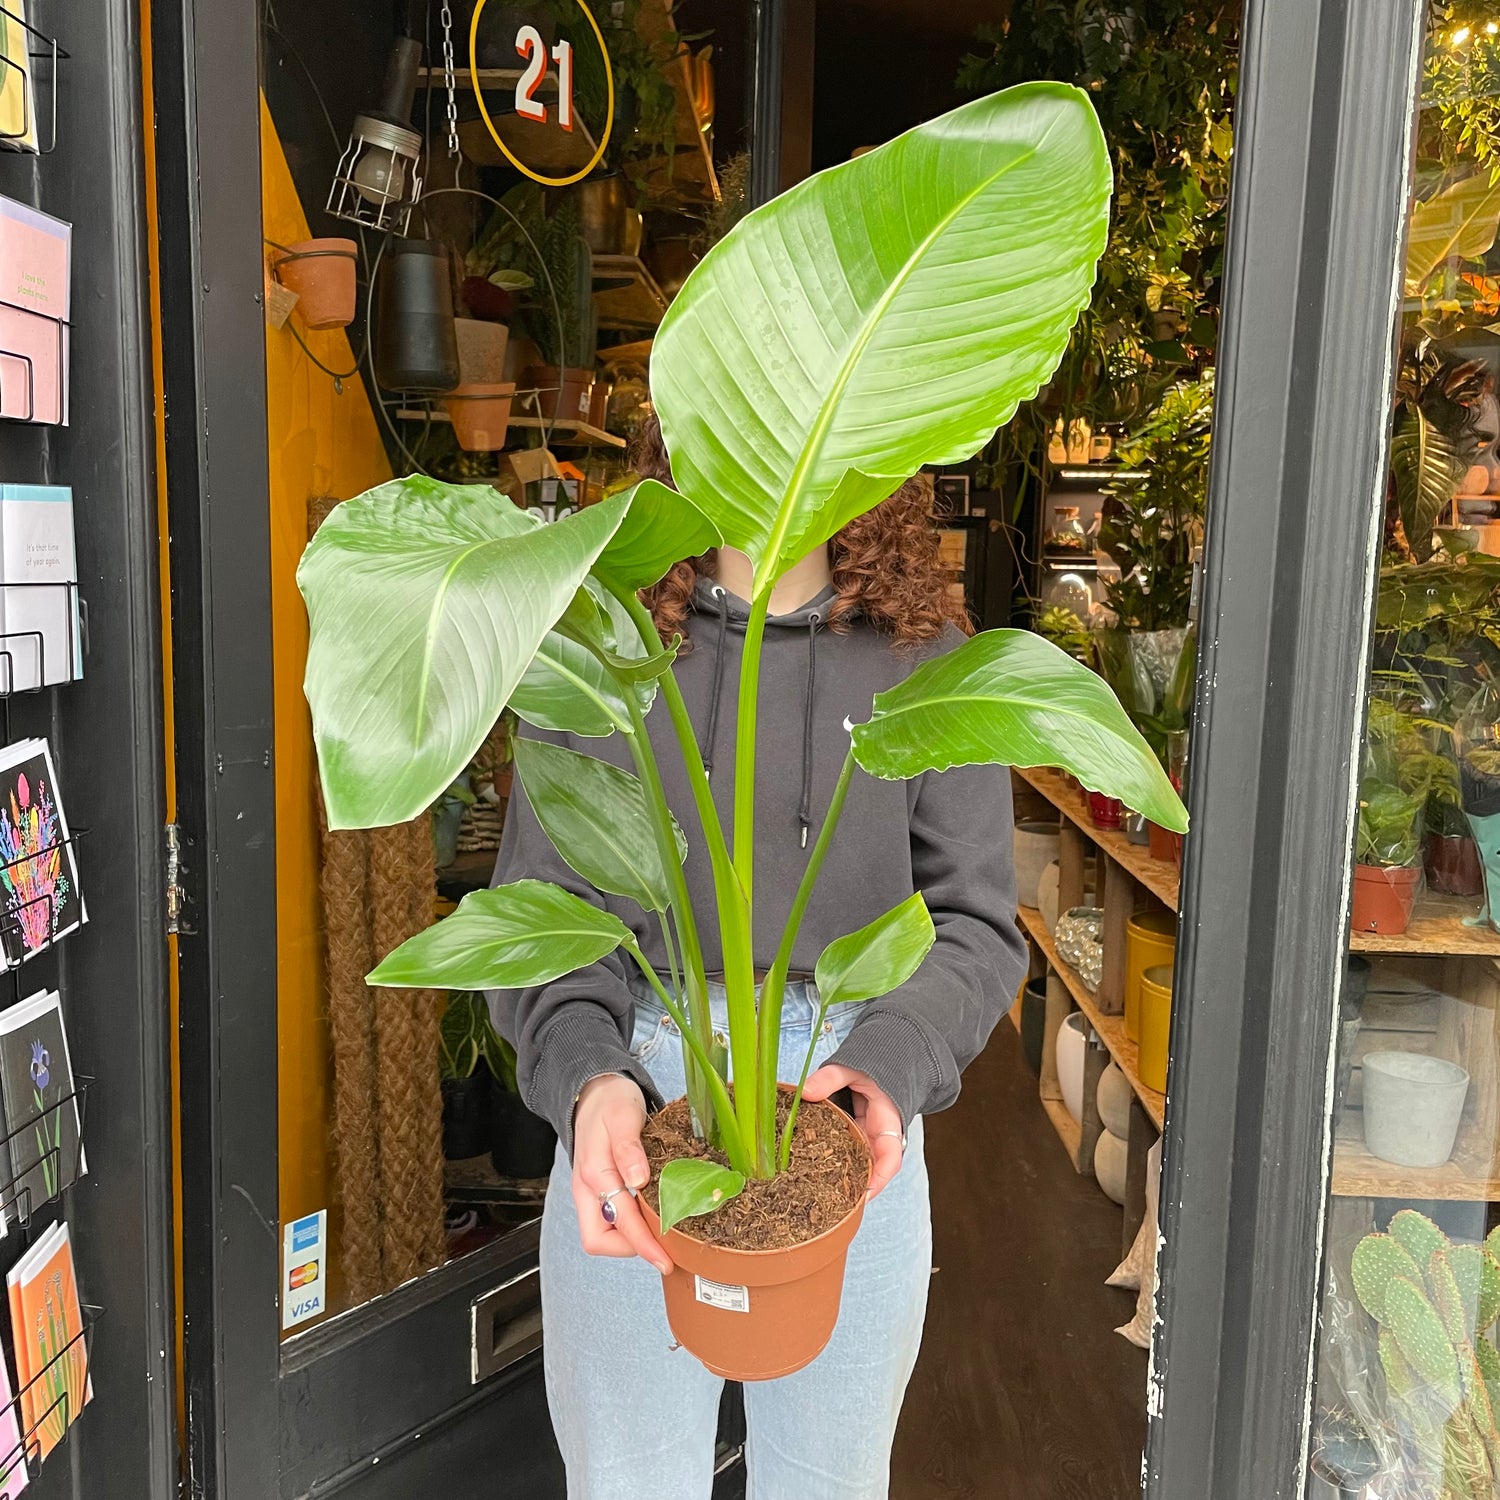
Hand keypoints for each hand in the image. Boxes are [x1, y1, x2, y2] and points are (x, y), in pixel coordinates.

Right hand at [571, 1074, 672, 1272]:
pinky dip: (631, 1224)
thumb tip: (638, 1181)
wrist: (595, 1090)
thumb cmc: (610, 1100)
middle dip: (631, 1248)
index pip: (619, 1222)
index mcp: (594, 1174)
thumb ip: (628, 1147)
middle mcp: (588, 1189)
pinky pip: (611, 1219)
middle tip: (665, 1244)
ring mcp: (591, 1192)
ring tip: (663, 1231)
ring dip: (632, 1238)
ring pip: (604, 1233)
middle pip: (599, 1240)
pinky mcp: (599, 1190)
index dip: (643, 1244)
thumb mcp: (623, 1114)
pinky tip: (654, 1216)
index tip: (665, 1259)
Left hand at [801, 1064, 904, 1200]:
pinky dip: (829, 1164)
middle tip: (830, 1204)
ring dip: (840, 1180)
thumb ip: (831, 1078)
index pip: (890, 1158)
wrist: (883, 1064)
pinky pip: (842, 1154)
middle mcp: (878, 1137)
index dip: (878, 1180)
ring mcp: (864, 1139)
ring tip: (815, 1196)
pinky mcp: (850, 1136)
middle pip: (870, 1171)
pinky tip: (809, 1174)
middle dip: (853, 1189)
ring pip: (855, 1166)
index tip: (862, 1195)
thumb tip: (804, 1092)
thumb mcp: (853, 1068)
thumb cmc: (873, 1068)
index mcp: (887, 1122)